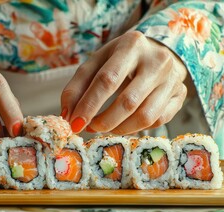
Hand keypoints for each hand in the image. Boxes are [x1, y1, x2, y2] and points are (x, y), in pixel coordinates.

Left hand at [61, 31, 187, 134]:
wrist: (157, 52)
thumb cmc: (120, 59)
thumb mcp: (96, 64)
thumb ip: (77, 88)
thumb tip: (67, 117)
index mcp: (131, 45)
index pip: (107, 80)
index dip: (89, 105)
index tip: (75, 123)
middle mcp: (157, 60)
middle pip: (128, 102)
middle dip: (104, 121)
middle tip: (90, 127)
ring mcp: (173, 79)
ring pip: (145, 116)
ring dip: (119, 129)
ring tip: (105, 126)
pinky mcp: (181, 95)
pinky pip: (158, 121)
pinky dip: (136, 128)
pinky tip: (124, 123)